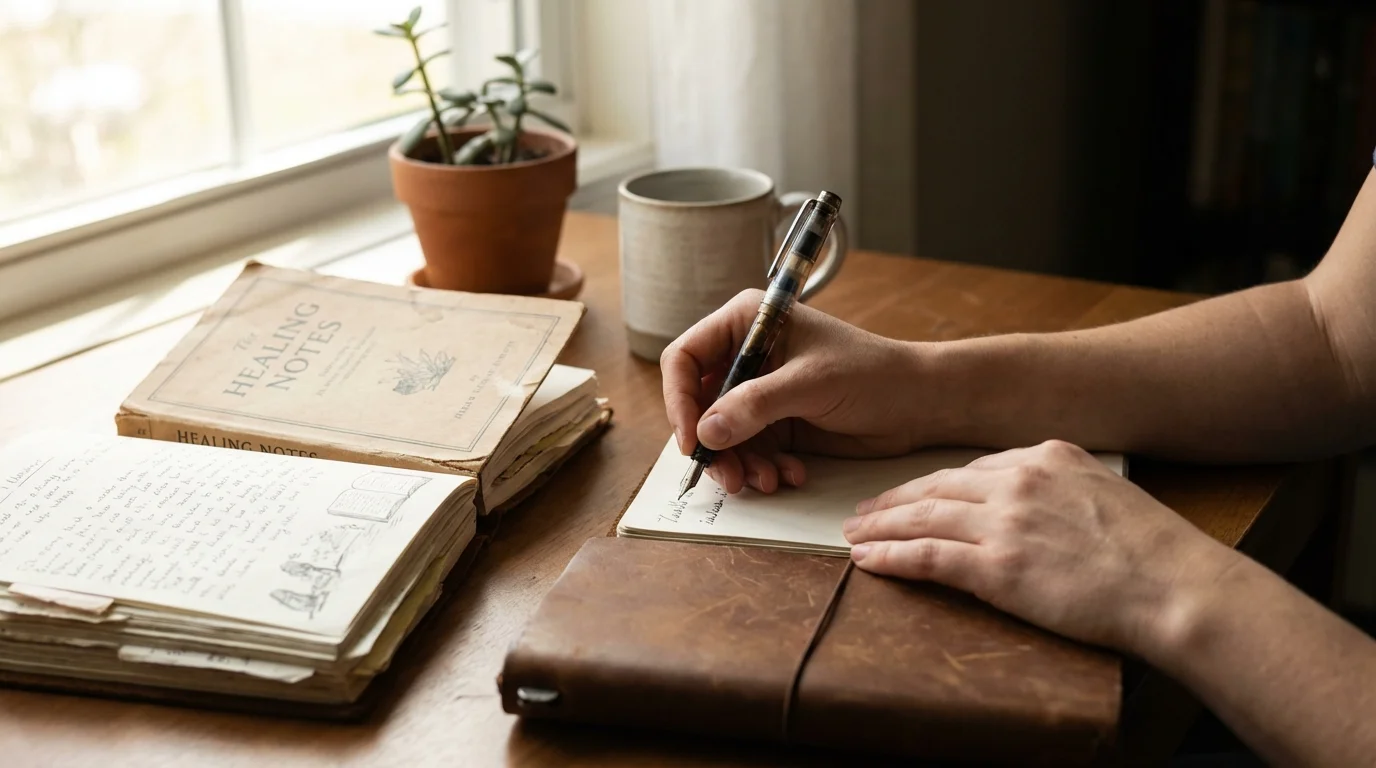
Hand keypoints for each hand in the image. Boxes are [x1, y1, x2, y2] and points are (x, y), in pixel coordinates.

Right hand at [661, 290, 923, 493]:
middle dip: (713, 444)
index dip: (679, 399)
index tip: (692, 440)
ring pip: (721, 436)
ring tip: (767, 481)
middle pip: (698, 404)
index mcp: (747, 322)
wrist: (918, 404)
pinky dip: (763, 469)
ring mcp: (759, 392)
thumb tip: (706, 432)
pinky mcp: (775, 424)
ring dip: (739, 464)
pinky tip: (791, 475)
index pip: (686, 357)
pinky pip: (748, 452)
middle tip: (730, 477)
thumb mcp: (811, 384)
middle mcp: (746, 355)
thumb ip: (756, 405)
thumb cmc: (872, 374)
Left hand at [844, 439, 1241, 653]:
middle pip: (937, 487)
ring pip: (923, 517)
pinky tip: (868, 561)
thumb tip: (1034, 504)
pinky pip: (928, 557)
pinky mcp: (997, 566)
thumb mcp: (1104, 494)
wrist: (1176, 587)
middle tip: (862, 512)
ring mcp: (1005, 523)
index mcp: (1046, 456)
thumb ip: (1061, 489)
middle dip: (893, 501)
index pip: (970, 469)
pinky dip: (892, 557)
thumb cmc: (1154, 553)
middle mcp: (1018, 481)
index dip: (931, 484)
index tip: (908, 494)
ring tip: (853, 535)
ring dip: (881, 527)